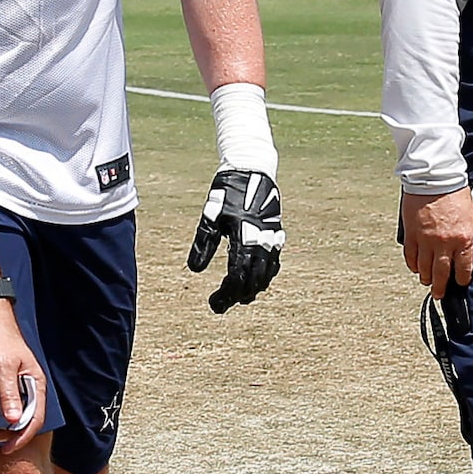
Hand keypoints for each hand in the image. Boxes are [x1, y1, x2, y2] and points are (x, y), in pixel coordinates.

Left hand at [0, 300, 45, 451]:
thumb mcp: (3, 367)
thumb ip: (8, 394)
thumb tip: (14, 420)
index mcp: (34, 386)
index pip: (34, 419)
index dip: (22, 436)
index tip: (7, 448)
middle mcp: (25, 391)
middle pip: (18, 423)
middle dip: (1, 431)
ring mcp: (10, 391)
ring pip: (5, 420)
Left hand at [187, 169, 283, 312]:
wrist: (252, 169)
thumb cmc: (227, 191)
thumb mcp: (211, 215)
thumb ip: (204, 242)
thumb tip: (195, 269)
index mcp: (245, 237)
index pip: (237, 276)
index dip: (226, 294)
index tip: (214, 304)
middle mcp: (262, 241)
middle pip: (253, 280)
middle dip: (237, 296)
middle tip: (221, 304)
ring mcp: (273, 238)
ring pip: (266, 274)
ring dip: (252, 289)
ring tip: (238, 298)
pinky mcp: (277, 234)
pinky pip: (274, 263)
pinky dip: (265, 276)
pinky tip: (256, 281)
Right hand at [401, 188, 472, 291]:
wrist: (435, 178)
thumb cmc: (455, 193)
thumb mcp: (470, 216)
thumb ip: (466, 235)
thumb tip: (464, 250)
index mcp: (463, 239)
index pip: (463, 269)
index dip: (461, 280)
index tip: (460, 283)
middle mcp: (444, 244)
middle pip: (441, 274)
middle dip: (441, 287)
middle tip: (439, 294)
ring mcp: (426, 240)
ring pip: (424, 268)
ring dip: (426, 277)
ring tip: (427, 281)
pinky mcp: (411, 234)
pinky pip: (410, 256)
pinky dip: (412, 264)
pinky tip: (415, 267)